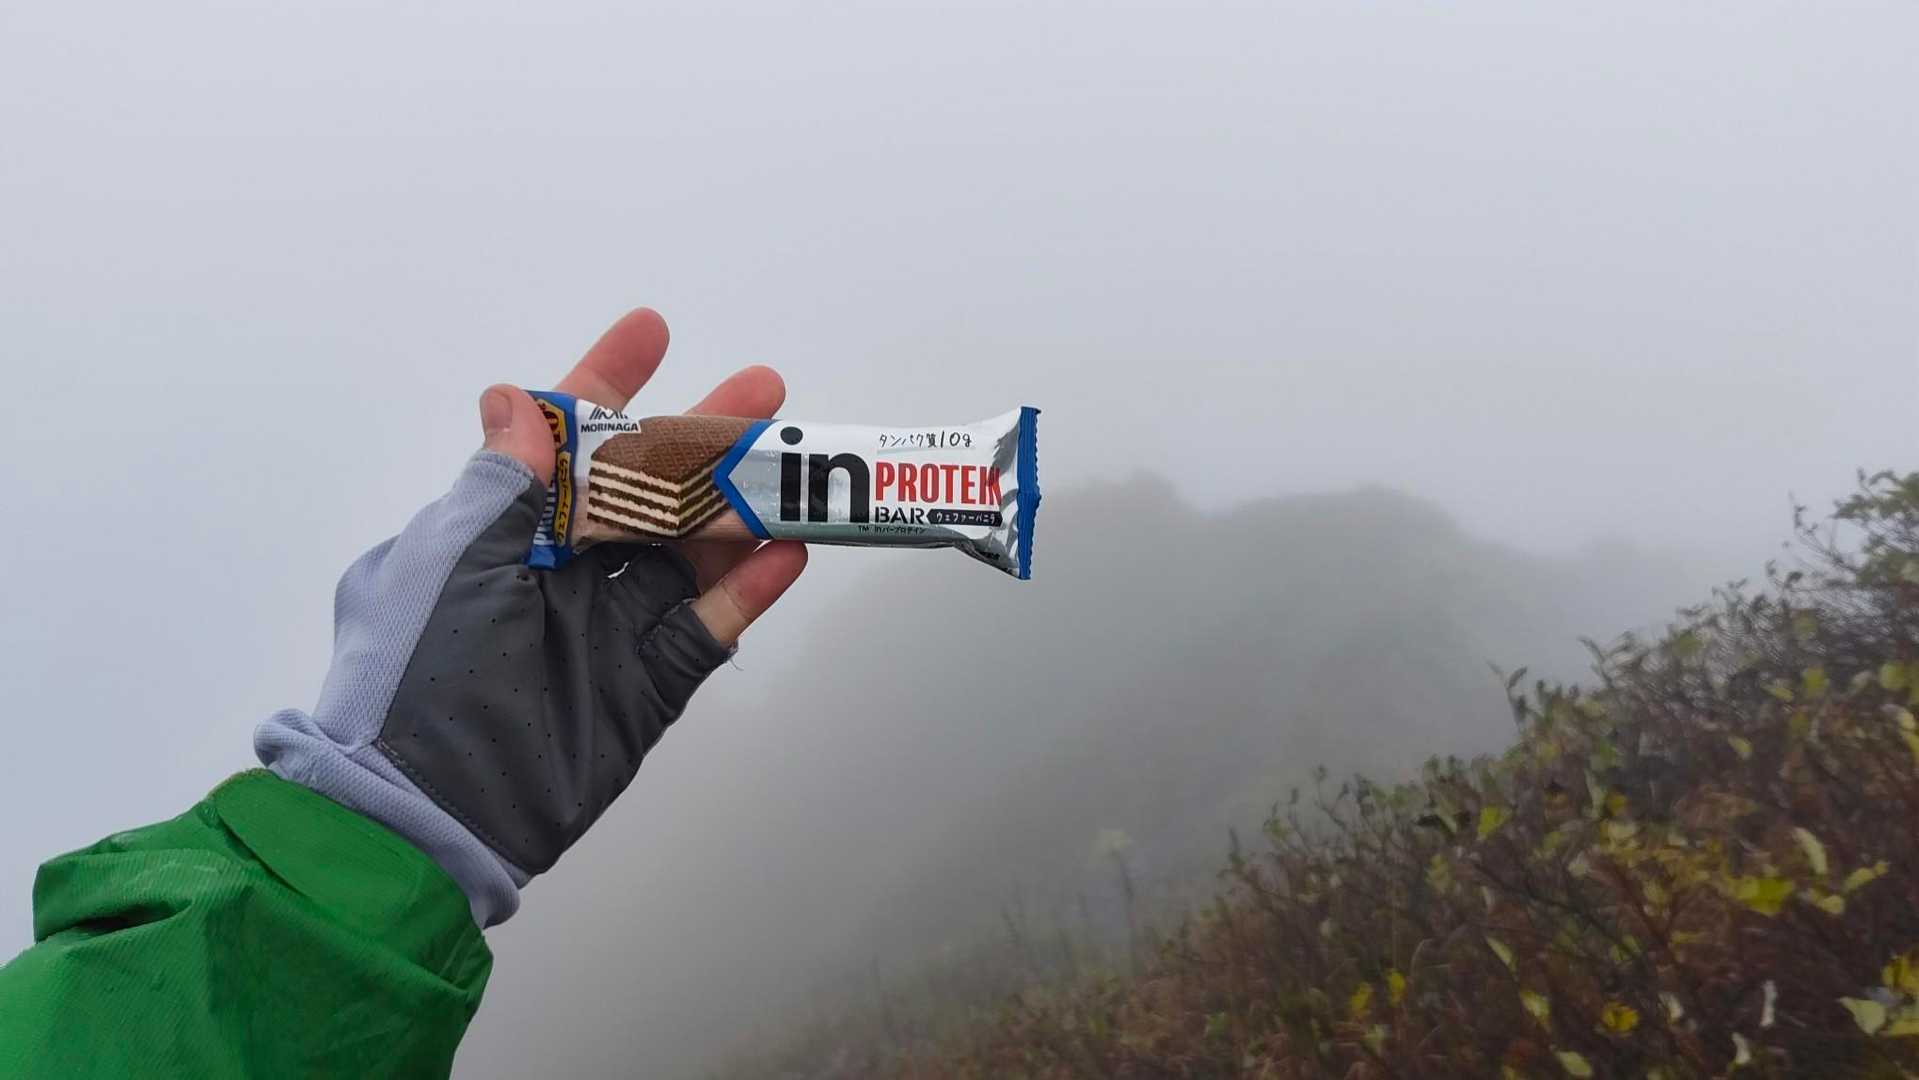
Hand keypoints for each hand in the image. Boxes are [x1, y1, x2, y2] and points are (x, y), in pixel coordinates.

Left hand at [255, 308, 805, 926]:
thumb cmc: (416, 677)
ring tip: (795, 464)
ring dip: (739, 503)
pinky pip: (708, 627)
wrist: (425, 814)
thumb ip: (499, 486)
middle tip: (765, 391)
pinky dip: (748, 588)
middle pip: (646, 488)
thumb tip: (514, 398)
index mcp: (500, 535)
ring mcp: (607, 630)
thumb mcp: (448, 566)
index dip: (606, 384)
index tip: (652, 330)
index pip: (563, 444)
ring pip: (687, 550)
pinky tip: (789, 550)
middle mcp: (558, 573)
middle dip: (702, 436)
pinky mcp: (646, 688)